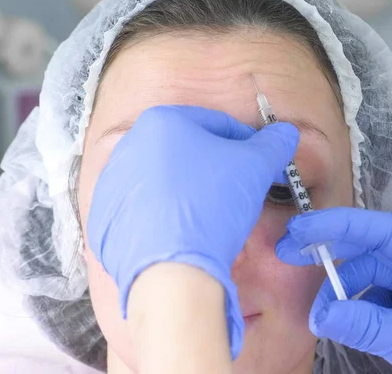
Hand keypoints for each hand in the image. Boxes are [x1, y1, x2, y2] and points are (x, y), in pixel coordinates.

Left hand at [87, 105, 298, 358]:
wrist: (171, 270)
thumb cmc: (212, 206)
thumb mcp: (254, 168)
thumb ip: (272, 145)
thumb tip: (284, 133)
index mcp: (160, 121)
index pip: (217, 125)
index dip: (248, 144)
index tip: (263, 164)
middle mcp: (129, 146)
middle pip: (189, 152)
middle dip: (217, 169)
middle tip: (240, 192)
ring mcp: (112, 183)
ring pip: (166, 181)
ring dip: (192, 192)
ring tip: (213, 217)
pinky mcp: (106, 218)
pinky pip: (145, 210)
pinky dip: (166, 216)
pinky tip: (185, 233)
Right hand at [276, 207, 391, 373]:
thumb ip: (367, 325)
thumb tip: (322, 316)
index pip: (386, 232)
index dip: (342, 225)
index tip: (305, 229)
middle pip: (372, 250)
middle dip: (332, 253)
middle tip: (289, 253)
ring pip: (367, 279)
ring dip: (339, 294)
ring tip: (319, 318)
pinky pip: (372, 303)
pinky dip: (351, 312)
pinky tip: (337, 324)